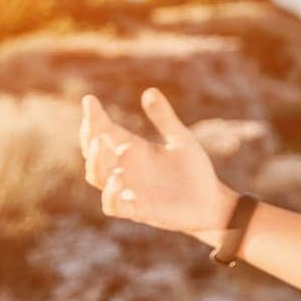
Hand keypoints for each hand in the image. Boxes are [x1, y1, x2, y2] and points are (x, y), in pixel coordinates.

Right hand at [79, 87, 235, 236]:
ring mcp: (129, 189)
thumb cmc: (194, 171)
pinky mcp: (138, 210)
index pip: (105, 132)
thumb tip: (149, 91)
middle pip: (93, 154)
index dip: (94, 118)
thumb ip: (164, 118)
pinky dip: (111, 194)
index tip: (89, 100)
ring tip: (101, 145)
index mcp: (134, 149)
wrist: (211, 201)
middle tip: (96, 128)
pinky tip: (118, 178)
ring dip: (96, 163)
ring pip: (97, 178)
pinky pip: (113, 206)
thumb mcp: (181, 139)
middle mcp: (126, 169)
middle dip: (89, 139)